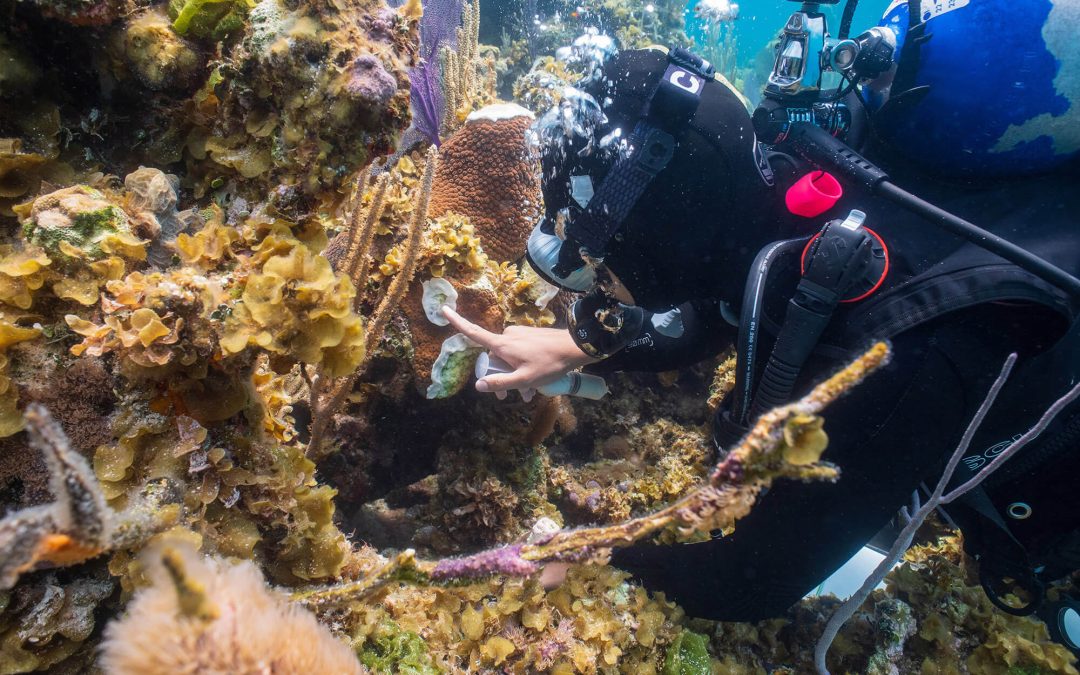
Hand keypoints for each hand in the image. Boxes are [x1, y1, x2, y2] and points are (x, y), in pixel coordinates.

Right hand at [441, 306, 597, 394]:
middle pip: (494, 358)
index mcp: (502, 345)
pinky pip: (519, 353)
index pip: (473, 333)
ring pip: (508, 358)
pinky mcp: (530, 336)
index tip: (443, 309)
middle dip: (499, 377)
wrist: (575, 347)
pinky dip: (523, 367)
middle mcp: (508, 336)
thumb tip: (478, 385)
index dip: (457, 322)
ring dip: (514, 375)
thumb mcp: (524, 380)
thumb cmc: (549, 364)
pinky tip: (536, 381)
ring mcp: (520, 335)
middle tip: (509, 397)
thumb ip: (500, 383)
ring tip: (529, 393)